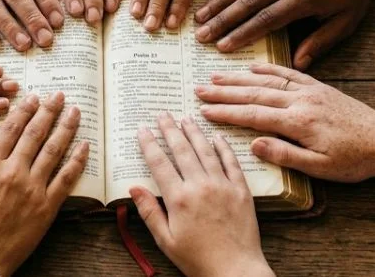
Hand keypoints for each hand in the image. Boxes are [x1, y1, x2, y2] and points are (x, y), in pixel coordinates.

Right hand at [0, 92, 88, 276]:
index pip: (11, 129)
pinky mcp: (47, 207)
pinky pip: (67, 178)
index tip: (33, 97)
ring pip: (54, 150)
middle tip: (59, 95)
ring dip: (66, 127)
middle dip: (49, 111)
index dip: (24, 110)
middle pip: (36, 133)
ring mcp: (32, 189)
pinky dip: (77, 160)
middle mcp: (13, 172)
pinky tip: (85, 145)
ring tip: (75, 111)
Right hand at [131, 113, 272, 276]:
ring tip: (185, 118)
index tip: (143, 129)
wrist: (235, 270)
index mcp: (179, 198)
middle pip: (181, 150)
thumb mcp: (166, 240)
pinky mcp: (241, 190)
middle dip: (170, 129)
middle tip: (163, 114)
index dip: (149, 144)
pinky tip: (216, 136)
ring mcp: (223, 185)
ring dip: (194, 132)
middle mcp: (200, 186)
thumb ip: (150, 211)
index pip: (159, 163)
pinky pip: (231, 162)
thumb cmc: (198, 259)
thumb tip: (134, 188)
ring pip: (205, 150)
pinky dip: (222, 147)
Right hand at [194, 0, 374, 68]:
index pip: (267, 19)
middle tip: (202, 35)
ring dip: (218, 1)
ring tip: (199, 16)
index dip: (242, 34)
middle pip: (248, 2)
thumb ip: (321, 42)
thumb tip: (299, 64)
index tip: (223, 47)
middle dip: (222, 20)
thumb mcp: (346, 21)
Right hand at [196, 62, 374, 182]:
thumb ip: (286, 156)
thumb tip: (254, 145)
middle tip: (199, 90)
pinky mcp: (318, 86)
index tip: (203, 110)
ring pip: (267, 81)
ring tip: (215, 76)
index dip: (227, 113)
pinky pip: (288, 73)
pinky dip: (268, 68)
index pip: (254, 115)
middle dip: (224, 92)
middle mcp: (302, 101)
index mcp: (300, 123)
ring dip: (239, 78)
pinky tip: (251, 67)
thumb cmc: (355, 160)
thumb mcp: (321, 168)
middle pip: (255, 94)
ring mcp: (310, 91)